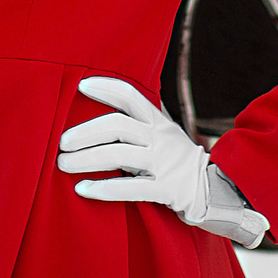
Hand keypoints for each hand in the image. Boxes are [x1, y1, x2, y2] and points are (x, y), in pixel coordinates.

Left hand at [56, 76, 270, 248]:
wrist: (216, 191)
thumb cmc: (178, 161)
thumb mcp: (165, 134)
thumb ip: (141, 121)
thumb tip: (105, 105)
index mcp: (158, 122)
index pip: (130, 95)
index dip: (106, 87)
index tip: (80, 86)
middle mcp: (161, 138)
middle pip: (118, 125)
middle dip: (86, 132)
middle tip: (61, 142)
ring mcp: (165, 163)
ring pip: (120, 155)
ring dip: (87, 159)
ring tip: (62, 165)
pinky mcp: (167, 190)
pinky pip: (131, 189)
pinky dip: (104, 189)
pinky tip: (82, 189)